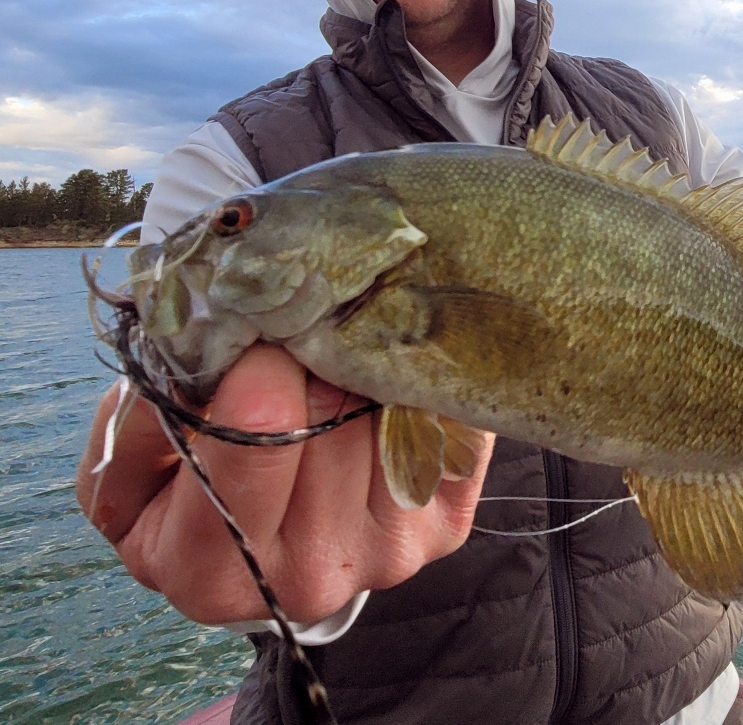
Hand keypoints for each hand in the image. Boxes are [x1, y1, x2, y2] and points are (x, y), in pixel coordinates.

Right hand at [76, 343, 492, 624]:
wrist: (272, 543)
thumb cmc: (191, 490)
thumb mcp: (133, 470)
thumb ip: (143, 419)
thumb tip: (197, 349)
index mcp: (210, 571)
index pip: (254, 448)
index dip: (258, 377)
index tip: (258, 341)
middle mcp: (309, 578)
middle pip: (331, 422)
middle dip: (313, 361)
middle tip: (302, 328)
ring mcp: (389, 553)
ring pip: (388, 415)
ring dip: (364, 367)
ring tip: (340, 348)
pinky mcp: (445, 522)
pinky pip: (446, 423)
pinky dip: (419, 384)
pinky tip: (389, 374)